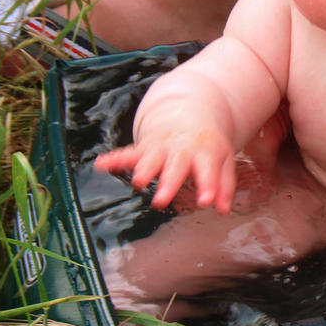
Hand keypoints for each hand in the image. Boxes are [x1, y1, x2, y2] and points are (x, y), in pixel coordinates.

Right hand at [94, 128, 236, 212]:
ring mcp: (161, 147)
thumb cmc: (207, 146)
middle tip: (161, 201)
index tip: (206, 202)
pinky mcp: (143, 148)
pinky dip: (114, 158)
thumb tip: (223, 210)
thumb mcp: (223, 161)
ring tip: (138, 182)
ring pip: (151, 158)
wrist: (189, 114)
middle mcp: (181, 149)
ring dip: (143, 169)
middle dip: (168, 183)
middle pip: (175, 166)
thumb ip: (224, 186)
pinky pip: (127, 153)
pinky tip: (101, 165)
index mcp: (204, 152)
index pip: (208, 169)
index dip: (208, 185)